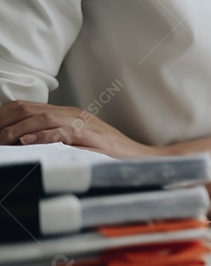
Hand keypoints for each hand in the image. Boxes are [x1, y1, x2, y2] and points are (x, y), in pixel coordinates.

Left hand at [0, 100, 154, 156]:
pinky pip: (65, 133)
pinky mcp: (93, 138)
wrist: (140, 158)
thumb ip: (53, 139)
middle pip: (30, 109)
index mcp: (67, 114)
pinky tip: (27, 142)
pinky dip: (43, 136)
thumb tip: (19, 144)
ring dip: (17, 129)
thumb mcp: (76, 142)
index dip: (3, 117)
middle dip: (4, 122)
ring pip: (43, 118)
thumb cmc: (108, 154)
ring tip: (1, 140)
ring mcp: (84, 125)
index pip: (26, 107)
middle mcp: (74, 115)